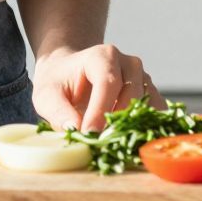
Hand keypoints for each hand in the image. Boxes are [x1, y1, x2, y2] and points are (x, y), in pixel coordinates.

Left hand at [32, 44, 163, 132]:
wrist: (70, 72)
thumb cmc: (58, 83)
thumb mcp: (46, 95)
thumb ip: (59, 112)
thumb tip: (76, 130)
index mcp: (102, 56)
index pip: (108, 83)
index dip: (100, 111)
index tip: (89, 134)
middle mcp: (128, 63)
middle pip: (131, 95)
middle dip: (116, 123)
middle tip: (100, 144)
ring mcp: (142, 77)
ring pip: (147, 105)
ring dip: (133, 127)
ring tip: (114, 144)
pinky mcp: (149, 93)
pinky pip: (155, 112)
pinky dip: (145, 127)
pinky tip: (129, 140)